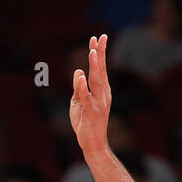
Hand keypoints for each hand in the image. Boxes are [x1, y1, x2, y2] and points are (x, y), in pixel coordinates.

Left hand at [70, 34, 111, 156]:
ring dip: (94, 67)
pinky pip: (87, 99)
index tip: (98, 38)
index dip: (99, 53)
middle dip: (99, 54)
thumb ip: (78, 88)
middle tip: (98, 39)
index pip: (100, 69)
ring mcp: (98, 104)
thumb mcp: (78, 102)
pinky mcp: (91, 113)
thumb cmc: (85, 123)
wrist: (93, 144)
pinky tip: (82, 77)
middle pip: (100, 71)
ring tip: (92, 53)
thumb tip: (78, 72)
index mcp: (101, 90)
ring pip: (96, 82)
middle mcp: (103, 94)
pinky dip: (83, 88)